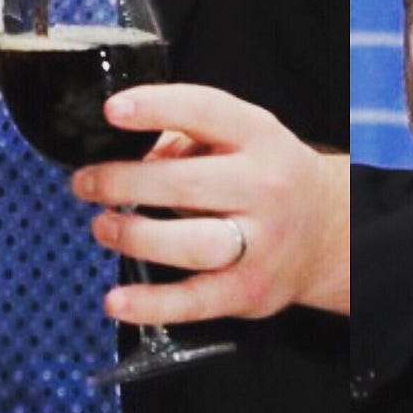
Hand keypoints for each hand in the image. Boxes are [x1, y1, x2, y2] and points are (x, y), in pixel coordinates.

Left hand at [70, 84, 349, 324]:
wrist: (326, 231)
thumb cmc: (270, 176)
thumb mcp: (243, 137)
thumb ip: (189, 137)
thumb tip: (133, 154)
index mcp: (259, 137)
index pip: (205, 112)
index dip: (155, 108)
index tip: (112, 111)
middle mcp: (263, 187)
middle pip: (185, 184)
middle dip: (123, 183)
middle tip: (86, 182)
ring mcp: (259, 242)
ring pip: (189, 243)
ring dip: (133, 235)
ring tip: (101, 226)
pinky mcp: (247, 291)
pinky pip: (194, 301)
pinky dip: (150, 304)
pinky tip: (117, 299)